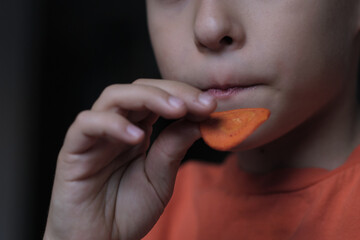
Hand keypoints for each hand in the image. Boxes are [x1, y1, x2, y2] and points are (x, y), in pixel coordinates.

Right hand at [43, 79, 215, 239]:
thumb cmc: (127, 211)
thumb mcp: (161, 178)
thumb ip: (173, 148)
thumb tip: (198, 120)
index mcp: (138, 130)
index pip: (158, 98)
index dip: (184, 96)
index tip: (211, 105)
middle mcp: (116, 126)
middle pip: (138, 89)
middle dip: (172, 92)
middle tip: (199, 103)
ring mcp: (94, 135)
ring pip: (114, 97)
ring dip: (148, 97)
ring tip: (176, 110)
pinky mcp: (73, 149)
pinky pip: (87, 124)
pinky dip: (113, 124)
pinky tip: (137, 137)